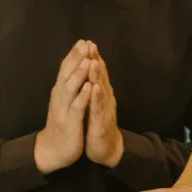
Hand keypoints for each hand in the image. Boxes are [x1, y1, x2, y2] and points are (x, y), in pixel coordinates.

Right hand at [35, 40, 92, 173]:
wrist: (53, 150)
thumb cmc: (62, 124)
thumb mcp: (64, 103)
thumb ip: (68, 87)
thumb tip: (72, 70)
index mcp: (60, 92)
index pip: (66, 69)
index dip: (74, 55)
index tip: (83, 40)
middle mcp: (60, 98)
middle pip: (67, 74)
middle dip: (77, 58)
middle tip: (85, 43)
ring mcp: (64, 110)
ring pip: (71, 88)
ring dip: (79, 74)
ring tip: (87, 60)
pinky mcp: (70, 122)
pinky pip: (76, 107)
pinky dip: (82, 96)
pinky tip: (89, 87)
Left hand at [85, 44, 123, 167]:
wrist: (106, 149)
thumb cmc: (97, 126)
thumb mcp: (93, 104)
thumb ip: (92, 89)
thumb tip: (89, 73)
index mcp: (100, 94)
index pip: (96, 73)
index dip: (92, 57)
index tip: (86, 42)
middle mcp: (105, 99)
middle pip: (100, 76)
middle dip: (95, 60)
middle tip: (91, 44)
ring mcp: (104, 110)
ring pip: (100, 90)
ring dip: (97, 76)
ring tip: (92, 62)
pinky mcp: (101, 123)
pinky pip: (99, 109)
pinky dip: (97, 97)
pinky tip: (95, 88)